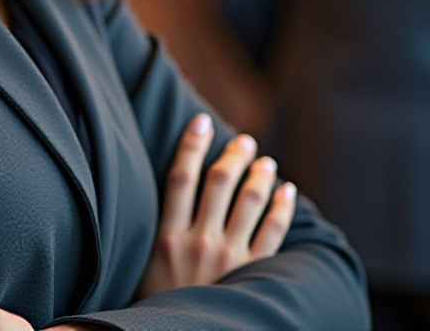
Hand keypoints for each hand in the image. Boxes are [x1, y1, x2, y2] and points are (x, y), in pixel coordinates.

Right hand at [139, 113, 295, 296]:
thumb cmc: (157, 307)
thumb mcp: (143, 269)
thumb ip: (156, 234)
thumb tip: (168, 197)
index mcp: (167, 238)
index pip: (180, 178)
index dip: (191, 145)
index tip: (201, 122)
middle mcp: (198, 243)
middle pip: (219, 181)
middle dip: (233, 155)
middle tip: (243, 141)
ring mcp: (228, 259)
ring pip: (249, 200)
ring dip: (260, 174)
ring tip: (265, 163)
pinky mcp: (252, 275)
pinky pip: (273, 231)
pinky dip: (283, 206)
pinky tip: (286, 192)